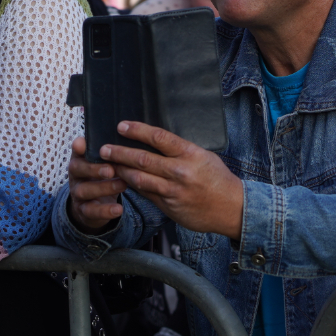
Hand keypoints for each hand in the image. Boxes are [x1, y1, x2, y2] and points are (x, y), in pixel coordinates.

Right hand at [66, 137, 126, 232]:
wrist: (96, 203)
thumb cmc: (105, 175)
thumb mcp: (106, 161)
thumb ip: (113, 150)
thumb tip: (130, 131)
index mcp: (82, 159)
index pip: (77, 151)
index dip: (78, 148)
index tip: (82, 144)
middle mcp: (76, 175)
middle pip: (77, 169)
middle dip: (94, 168)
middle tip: (112, 168)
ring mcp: (78, 193)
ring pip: (84, 190)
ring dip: (103, 187)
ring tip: (122, 185)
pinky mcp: (84, 210)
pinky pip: (91, 211)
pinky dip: (105, 210)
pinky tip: (119, 209)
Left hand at [102, 121, 243, 239]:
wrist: (231, 208)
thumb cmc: (219, 179)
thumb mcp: (204, 157)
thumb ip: (180, 151)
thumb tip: (155, 143)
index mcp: (190, 154)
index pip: (159, 137)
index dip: (137, 131)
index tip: (122, 126)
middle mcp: (180, 171)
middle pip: (143, 159)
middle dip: (120, 152)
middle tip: (104, 148)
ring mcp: (173, 191)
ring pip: (139, 178)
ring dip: (121, 170)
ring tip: (109, 165)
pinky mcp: (168, 206)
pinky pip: (145, 193)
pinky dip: (133, 185)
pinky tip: (124, 180)